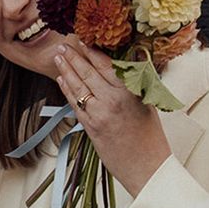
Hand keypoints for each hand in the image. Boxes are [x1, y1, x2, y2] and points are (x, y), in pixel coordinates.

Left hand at [54, 40, 170, 197]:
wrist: (147, 167)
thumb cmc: (150, 137)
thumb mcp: (147, 103)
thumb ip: (135, 82)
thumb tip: (129, 60)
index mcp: (130, 91)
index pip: (106, 65)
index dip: (92, 51)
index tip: (82, 40)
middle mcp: (113, 100)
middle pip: (88, 73)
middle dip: (74, 57)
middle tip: (63, 44)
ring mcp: (99, 114)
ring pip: (78, 87)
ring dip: (66, 70)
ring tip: (58, 57)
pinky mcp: (90, 127)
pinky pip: (75, 104)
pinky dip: (67, 90)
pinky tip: (61, 79)